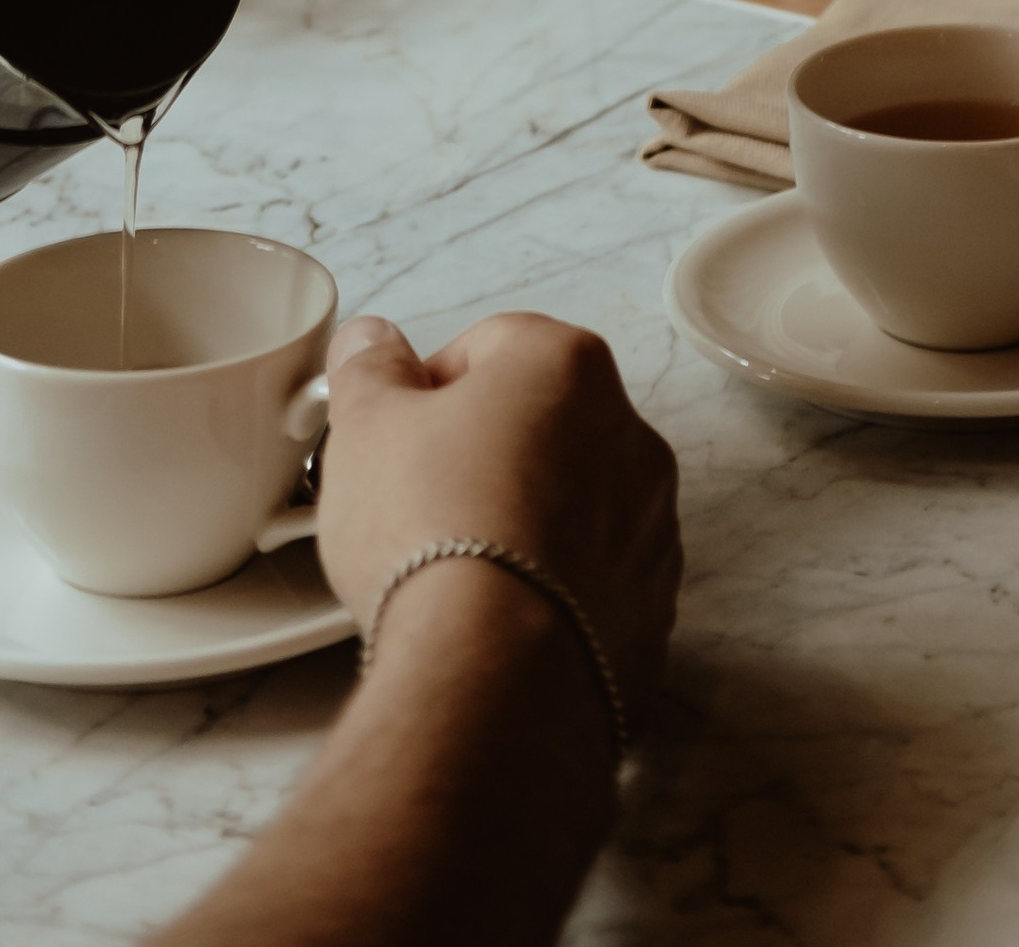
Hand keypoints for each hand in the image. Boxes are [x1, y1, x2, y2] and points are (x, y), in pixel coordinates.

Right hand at [315, 311, 679, 729]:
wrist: (490, 674)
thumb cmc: (432, 535)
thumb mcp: (367, 426)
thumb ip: (369, 369)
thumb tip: (372, 344)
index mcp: (567, 365)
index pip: (489, 344)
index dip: (429, 388)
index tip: (397, 433)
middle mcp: (629, 433)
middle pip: (539, 423)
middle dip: (481, 454)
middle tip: (417, 502)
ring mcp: (651, 525)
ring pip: (571, 503)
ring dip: (522, 521)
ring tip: (456, 571)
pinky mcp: (651, 608)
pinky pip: (594, 580)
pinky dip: (553, 590)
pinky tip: (498, 618)